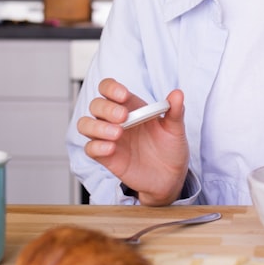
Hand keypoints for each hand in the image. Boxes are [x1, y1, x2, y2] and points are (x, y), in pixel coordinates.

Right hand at [78, 78, 189, 205]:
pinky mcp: (106, 157)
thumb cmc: (170, 148)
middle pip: (96, 105)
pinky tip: (112, 148)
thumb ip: (175, 111)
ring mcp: (108, 138)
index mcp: (131, 106)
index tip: (124, 95)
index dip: (111, 88)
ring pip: (85, 125)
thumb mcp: (175, 129)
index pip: (109, 88)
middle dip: (106, 108)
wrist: (170, 176)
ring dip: (97, 126)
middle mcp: (115, 120)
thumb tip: (177, 94)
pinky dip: (97, 146)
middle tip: (123, 117)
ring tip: (118, 133)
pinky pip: (90, 148)